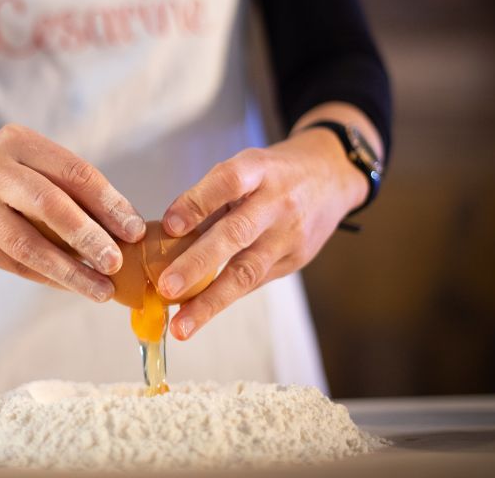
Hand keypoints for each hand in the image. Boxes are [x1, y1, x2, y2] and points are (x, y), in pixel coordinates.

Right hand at [0, 117, 145, 301]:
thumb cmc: (0, 170)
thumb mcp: (29, 158)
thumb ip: (67, 185)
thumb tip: (124, 228)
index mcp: (19, 142)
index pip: (73, 172)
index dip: (109, 203)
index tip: (135, 230)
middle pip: (49, 205)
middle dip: (88, 237)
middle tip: (117, 262)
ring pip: (27, 244)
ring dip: (69, 271)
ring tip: (101, 288)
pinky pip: (13, 264)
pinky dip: (48, 277)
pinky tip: (73, 285)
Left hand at [156, 127, 369, 339]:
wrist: (331, 178)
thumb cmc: (272, 175)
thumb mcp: (245, 168)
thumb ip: (209, 198)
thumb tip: (162, 235)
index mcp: (258, 170)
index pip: (228, 182)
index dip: (197, 202)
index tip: (169, 225)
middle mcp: (276, 202)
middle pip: (237, 233)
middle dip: (198, 263)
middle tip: (167, 286)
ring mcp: (288, 234)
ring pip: (247, 271)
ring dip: (210, 301)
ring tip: (182, 326)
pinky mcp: (295, 260)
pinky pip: (254, 282)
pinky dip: (224, 297)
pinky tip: (199, 313)